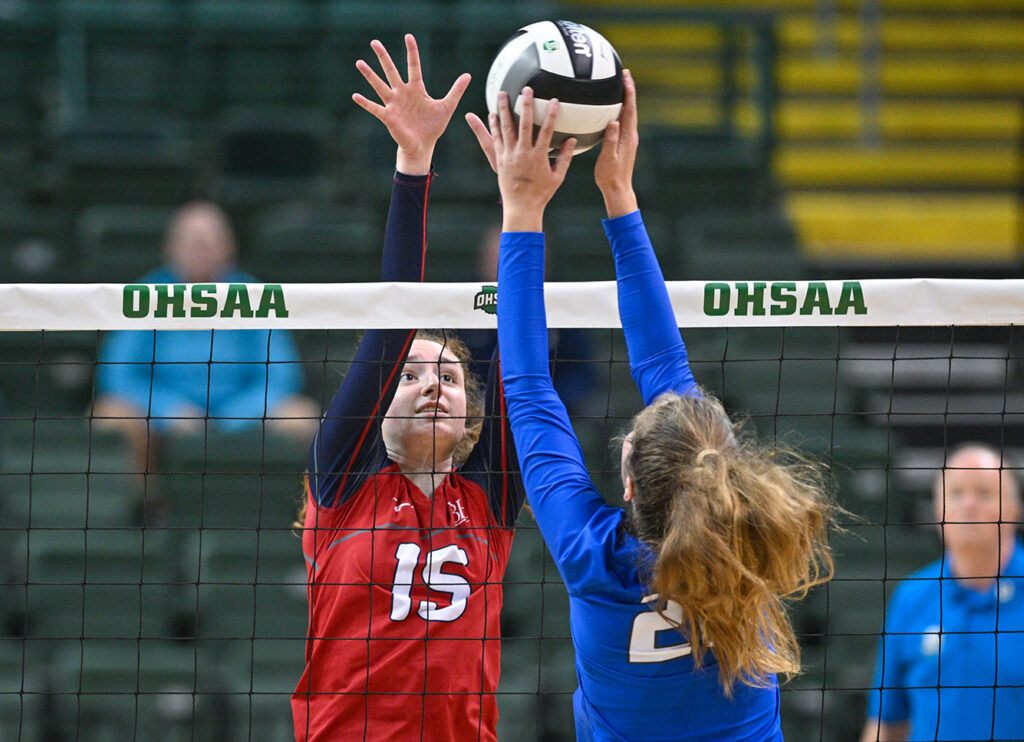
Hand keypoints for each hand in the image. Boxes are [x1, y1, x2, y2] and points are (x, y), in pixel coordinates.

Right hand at [352, 34, 470, 174]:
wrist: (423, 146)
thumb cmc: (433, 127)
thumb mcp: (447, 106)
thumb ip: (456, 91)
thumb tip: (468, 75)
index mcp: (416, 89)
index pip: (413, 66)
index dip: (412, 51)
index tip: (408, 36)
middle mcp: (402, 93)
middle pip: (392, 71)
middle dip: (383, 57)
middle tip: (375, 42)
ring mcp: (394, 104)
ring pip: (380, 86)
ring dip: (370, 75)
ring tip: (359, 62)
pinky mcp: (389, 117)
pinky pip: (375, 108)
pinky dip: (365, 102)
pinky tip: (355, 95)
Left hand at [476, 87, 574, 231]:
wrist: (521, 207)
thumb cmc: (542, 193)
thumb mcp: (557, 177)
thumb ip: (565, 157)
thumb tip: (572, 140)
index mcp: (538, 157)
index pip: (547, 131)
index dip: (551, 115)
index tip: (555, 101)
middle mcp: (523, 154)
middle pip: (524, 124)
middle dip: (525, 105)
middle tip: (526, 89)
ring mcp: (509, 156)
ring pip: (506, 128)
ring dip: (504, 110)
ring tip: (503, 94)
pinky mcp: (500, 159)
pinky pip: (496, 139)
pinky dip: (494, 126)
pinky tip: (492, 114)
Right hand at [594, 69, 638, 217]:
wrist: (618, 189)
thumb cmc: (610, 176)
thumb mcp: (608, 157)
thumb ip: (610, 139)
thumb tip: (613, 121)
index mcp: (627, 136)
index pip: (630, 109)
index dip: (628, 91)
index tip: (626, 77)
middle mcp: (631, 135)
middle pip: (631, 107)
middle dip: (628, 90)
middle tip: (624, 74)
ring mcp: (628, 139)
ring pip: (628, 114)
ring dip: (625, 99)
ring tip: (619, 87)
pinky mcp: (624, 143)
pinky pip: (623, 121)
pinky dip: (620, 111)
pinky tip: (613, 110)